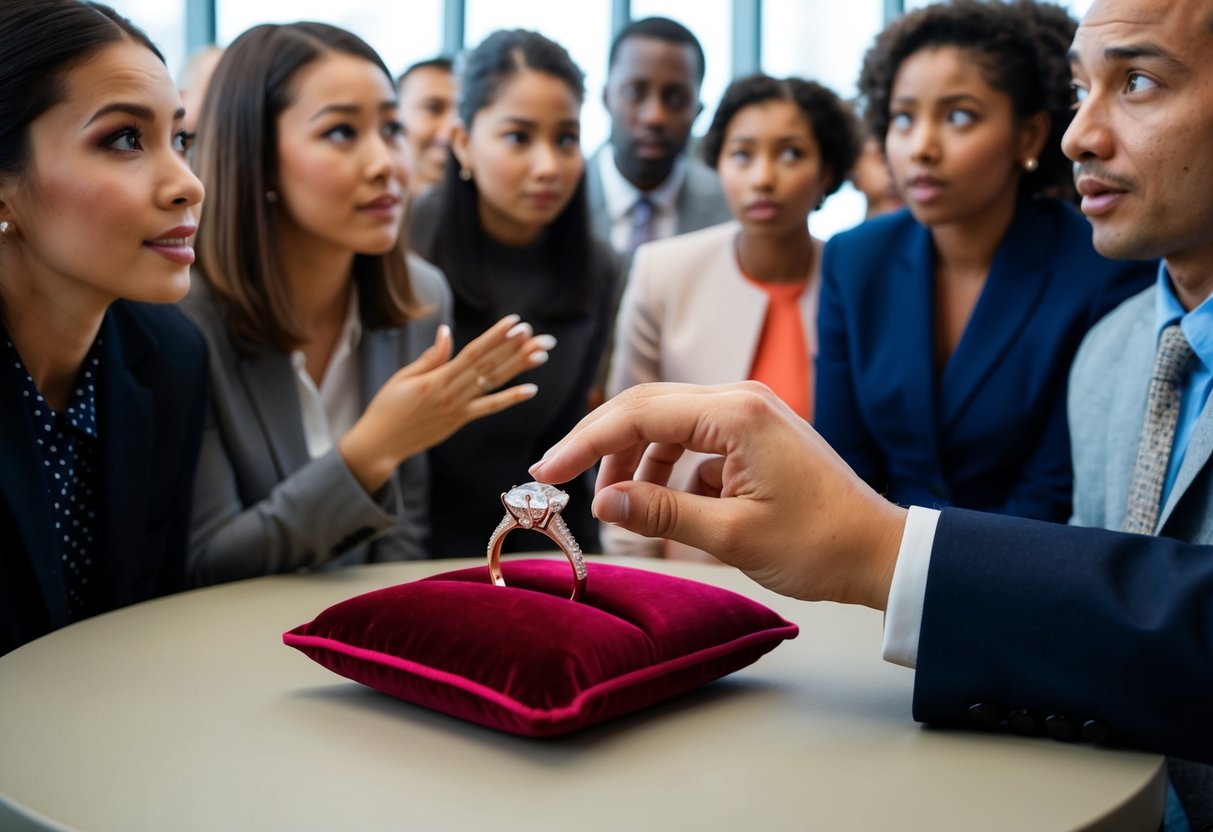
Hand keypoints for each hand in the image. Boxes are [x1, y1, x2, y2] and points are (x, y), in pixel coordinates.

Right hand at [340, 314, 552, 492]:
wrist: (380, 443)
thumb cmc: (387, 407)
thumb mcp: (404, 377)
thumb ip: (430, 357)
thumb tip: (446, 331)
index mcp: (437, 377)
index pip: (473, 351)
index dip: (496, 336)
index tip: (515, 322)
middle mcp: (451, 391)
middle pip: (490, 365)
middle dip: (516, 348)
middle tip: (541, 336)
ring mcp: (458, 408)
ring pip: (493, 383)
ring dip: (519, 368)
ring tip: (542, 355)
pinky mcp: (460, 421)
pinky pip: (489, 408)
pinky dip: (510, 399)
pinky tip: (531, 390)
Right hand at [528, 382, 905, 609]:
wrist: (877, 551)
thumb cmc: (817, 544)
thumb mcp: (731, 535)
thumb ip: (661, 512)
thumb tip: (602, 502)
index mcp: (736, 414)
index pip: (638, 415)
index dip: (584, 443)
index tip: (547, 472)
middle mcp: (740, 399)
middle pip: (646, 407)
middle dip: (600, 444)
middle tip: (559, 479)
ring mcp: (748, 414)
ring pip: (666, 424)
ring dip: (635, 461)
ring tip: (617, 505)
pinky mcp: (753, 434)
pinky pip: (692, 442)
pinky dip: (669, 472)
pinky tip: (665, 508)